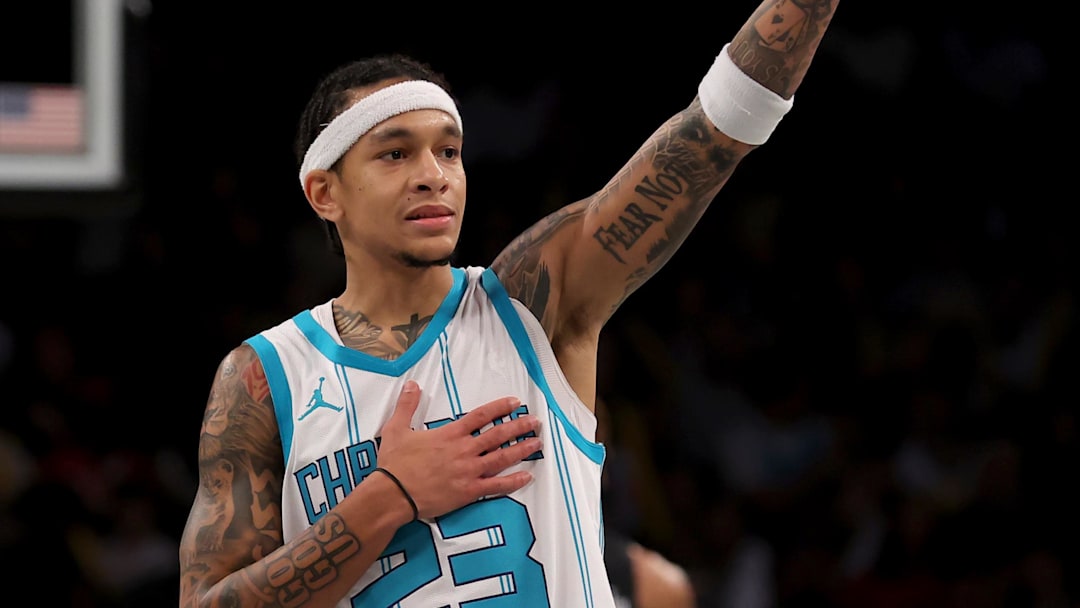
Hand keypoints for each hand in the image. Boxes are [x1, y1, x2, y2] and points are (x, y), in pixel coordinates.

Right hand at [376, 380, 541, 518]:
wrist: (393, 494)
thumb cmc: (394, 463)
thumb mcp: (396, 428)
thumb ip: (407, 405)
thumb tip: (412, 384)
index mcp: (450, 434)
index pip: (480, 416)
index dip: (499, 408)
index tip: (514, 402)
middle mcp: (464, 450)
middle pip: (498, 435)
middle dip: (519, 427)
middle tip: (535, 422)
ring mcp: (468, 471)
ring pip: (502, 458)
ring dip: (521, 450)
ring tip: (537, 443)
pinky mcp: (468, 492)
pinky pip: (496, 486)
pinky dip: (513, 482)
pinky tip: (526, 477)